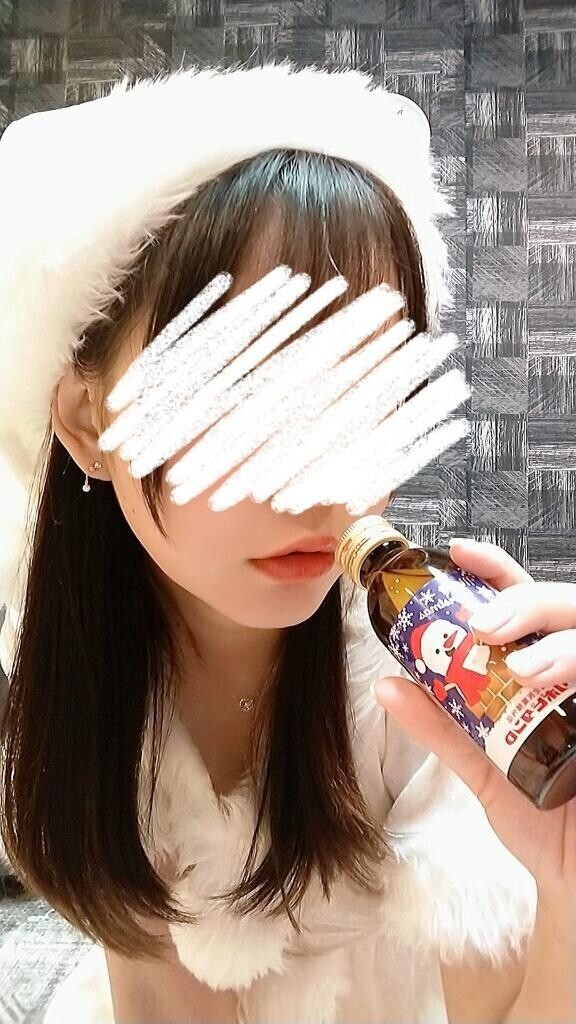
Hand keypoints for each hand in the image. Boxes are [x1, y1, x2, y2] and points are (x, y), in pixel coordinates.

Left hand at [374, 538, 575, 895]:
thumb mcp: (482, 765)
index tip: (456, 554)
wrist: (575, 879)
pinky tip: (552, 681)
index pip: (521, 601)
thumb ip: (441, 725)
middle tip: (485, 624)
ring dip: (558, 641)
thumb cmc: (540, 817)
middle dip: (525, 602)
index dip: (493, 570)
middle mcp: (575, 672)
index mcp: (541, 669)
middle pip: (562, 605)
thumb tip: (386, 685)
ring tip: (521, 667)